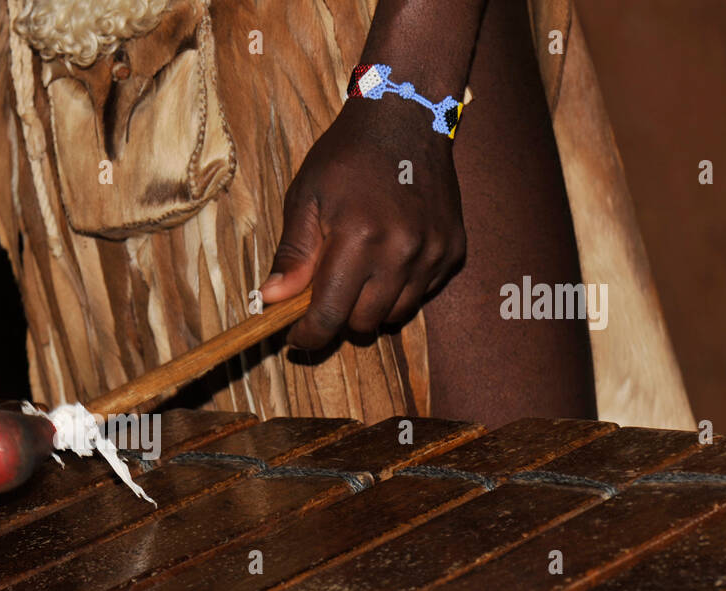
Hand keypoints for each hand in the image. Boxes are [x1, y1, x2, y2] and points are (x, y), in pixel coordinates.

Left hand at [260, 98, 466, 349]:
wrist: (406, 116)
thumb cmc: (346, 156)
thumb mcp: (306, 198)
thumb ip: (293, 254)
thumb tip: (271, 300)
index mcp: (358, 239)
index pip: (329, 316)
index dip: (308, 336)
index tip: (297, 338)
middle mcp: (402, 251)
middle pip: (364, 324)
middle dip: (340, 319)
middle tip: (326, 295)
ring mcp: (433, 252)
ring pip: (396, 315)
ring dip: (372, 307)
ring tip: (358, 274)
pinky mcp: (453, 250)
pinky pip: (423, 294)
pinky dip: (401, 289)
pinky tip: (388, 258)